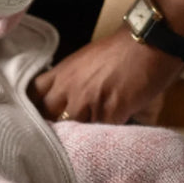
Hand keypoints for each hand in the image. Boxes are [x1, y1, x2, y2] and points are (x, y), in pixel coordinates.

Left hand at [32, 26, 183, 123]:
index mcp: (63, 72)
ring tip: (89, 141)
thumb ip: (74, 80)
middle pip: (49, 117)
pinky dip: (107, 138)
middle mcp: (71, 87)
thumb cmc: (123, 48)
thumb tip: (69, 102)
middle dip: (55, 127)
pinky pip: (103, 134)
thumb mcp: (87, 59)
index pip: (33, 95)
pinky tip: (111, 138)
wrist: (150, 41)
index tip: (40, 118)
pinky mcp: (112, 111)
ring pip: (75, 129)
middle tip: (64, 135)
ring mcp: (90, 100)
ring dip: (82, 136)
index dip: (35, 109)